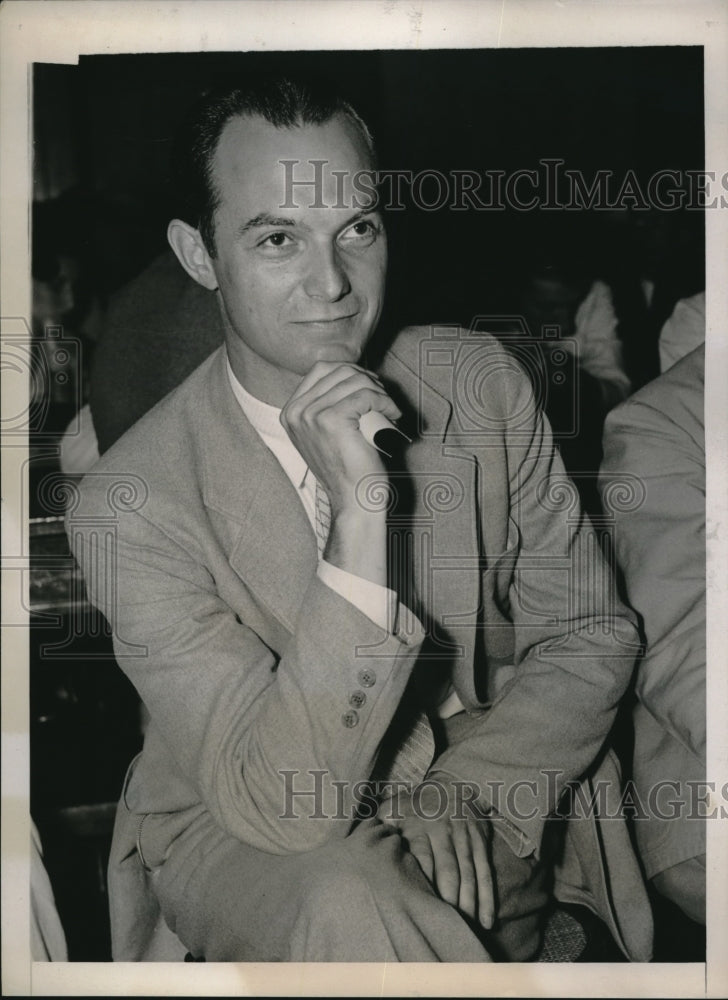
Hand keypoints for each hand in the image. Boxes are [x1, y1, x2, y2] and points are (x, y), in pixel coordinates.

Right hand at [280, 361, 401, 515]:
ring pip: (354, 381)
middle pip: (339, 371)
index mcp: (290, 412)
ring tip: (389, 409)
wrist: (353, 498)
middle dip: (368, 379)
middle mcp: (295, 412)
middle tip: (384, 398)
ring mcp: (310, 415)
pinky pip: (365, 395)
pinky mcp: (330, 420)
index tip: (371, 387)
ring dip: (379, 391)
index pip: (322, 369)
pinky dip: (384, 401)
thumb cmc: (348, 467)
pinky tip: (392, 414)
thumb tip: (353, 374)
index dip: (351, 372)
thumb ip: (328, 404)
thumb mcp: (327, 432)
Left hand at [379, 779, 494, 928]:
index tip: (419, 905)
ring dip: (469, 902)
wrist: (451, 784)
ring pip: (469, 873)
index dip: (422, 881)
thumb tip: (356, 845)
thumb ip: (377, 828)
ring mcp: (464, 836)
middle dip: (448, 898)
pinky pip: (485, 871)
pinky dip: (487, 897)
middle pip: (448, 869)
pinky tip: (485, 920)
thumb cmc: (414, 805)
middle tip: (445, 922)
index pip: (421, 857)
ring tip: (464, 927)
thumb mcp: (392, 809)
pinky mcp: (480, 841)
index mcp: (419, 825)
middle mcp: (443, 830)